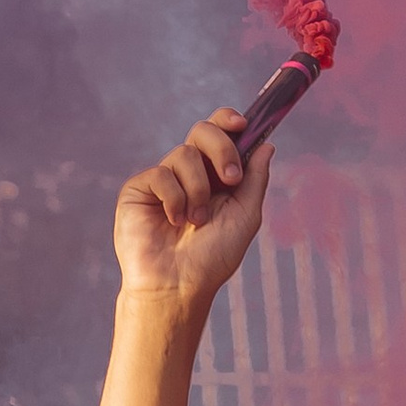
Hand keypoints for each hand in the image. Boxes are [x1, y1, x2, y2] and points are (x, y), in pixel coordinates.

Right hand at [112, 112, 267, 314]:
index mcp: (215, 175)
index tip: (243, 125)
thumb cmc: (212, 258)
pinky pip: (160, 174)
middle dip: (222, 149)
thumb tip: (266, 144)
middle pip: (202, 130)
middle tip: (230, 180)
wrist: (178, 285)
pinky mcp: (138, 189)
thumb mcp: (245, 215)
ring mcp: (163, 180)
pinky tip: (173, 221)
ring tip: (196, 220)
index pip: (220, 133)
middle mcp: (189, 173)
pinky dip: (174, 198)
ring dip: (198, 189)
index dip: (229, 121)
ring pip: (184, 154)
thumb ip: (256, 178)